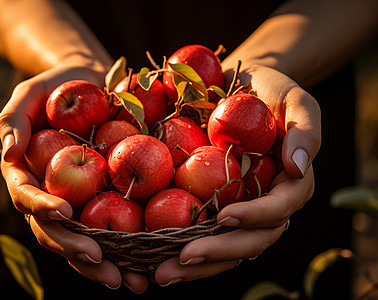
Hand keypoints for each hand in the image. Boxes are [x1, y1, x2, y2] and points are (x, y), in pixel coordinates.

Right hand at [0, 65, 149, 292]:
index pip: (28, 197)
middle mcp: (49, 196)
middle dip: (76, 250)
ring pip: (83, 240)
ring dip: (103, 264)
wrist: (92, 85)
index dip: (43, 207)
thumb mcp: (31, 92)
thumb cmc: (59, 85)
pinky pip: (111, 229)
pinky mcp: (103, 200)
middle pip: (56, 231)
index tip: (65, 212)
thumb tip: (9, 151)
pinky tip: (146, 266)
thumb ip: (13, 119)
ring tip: (130, 281)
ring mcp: (77, 202)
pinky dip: (126, 250)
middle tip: (102, 262)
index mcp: (27, 175)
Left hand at [154, 65, 320, 284]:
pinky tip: (152, 255)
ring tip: (161, 273)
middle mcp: (263, 203)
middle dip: (218, 252)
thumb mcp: (295, 101)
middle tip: (183, 260)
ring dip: (196, 263)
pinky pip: (199, 230)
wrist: (238, 86)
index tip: (225, 217)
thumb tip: (298, 168)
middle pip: (249, 240)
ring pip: (223, 245)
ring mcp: (237, 206)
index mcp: (288, 185)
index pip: (278, 211)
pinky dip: (179, 245)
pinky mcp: (211, 202)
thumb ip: (305, 130)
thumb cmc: (269, 91)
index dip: (255, 217)